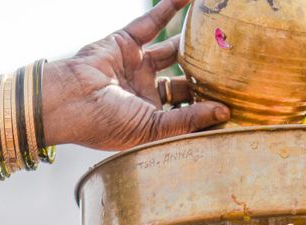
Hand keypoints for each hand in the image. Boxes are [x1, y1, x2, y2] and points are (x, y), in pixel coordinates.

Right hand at [43, 0, 229, 153]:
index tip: (237, 101)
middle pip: (185, 81)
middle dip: (206, 75)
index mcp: (153, 121)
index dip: (210, 106)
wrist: (68, 101)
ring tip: (217, 32)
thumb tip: (224, 113)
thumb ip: (188, 121)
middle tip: (233, 65)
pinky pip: (152, 22)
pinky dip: (170, 8)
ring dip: (193, 42)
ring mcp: (136, 67)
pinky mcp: (126, 42)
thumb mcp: (153, 129)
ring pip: (172, 50)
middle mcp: (146, 94)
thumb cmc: (107, 124)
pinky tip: (190, 0)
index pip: (189, 113)